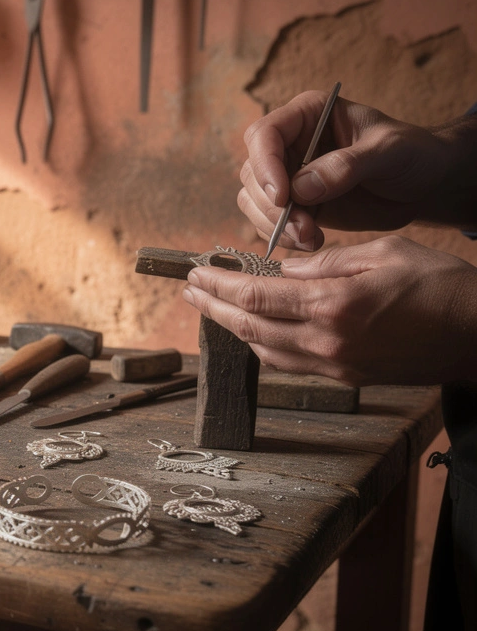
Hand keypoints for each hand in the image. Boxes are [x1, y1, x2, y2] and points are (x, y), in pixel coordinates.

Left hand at [182, 236, 476, 385]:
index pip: (256, 297)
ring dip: (233, 328)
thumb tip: (283, 270)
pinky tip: (253, 330)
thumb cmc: (441, 286)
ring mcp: (336, 365)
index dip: (218, 285)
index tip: (196, 272)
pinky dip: (263, 344)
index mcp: (334, 305)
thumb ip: (326, 262)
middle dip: (212, 308)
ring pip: (265, 349)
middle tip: (189, 290)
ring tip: (212, 307)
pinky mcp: (346, 378)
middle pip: (249, 327)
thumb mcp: (384, 252)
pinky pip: (289, 363)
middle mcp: (327, 342)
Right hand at [239, 91, 470, 251]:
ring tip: (310, 238)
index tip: (283, 196)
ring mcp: (288, 175)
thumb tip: (300, 187)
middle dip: (272, 205)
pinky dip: (283, 237)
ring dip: (275, 225)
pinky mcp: (294, 204)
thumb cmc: (412, 153)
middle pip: (253, 172)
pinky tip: (312, 241)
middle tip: (302, 227)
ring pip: (253, 200)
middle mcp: (290, 143)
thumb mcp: (389, 150)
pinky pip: (268, 222)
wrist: (425, 183)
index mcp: (308, 115)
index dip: (265, 164)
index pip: (264, 134)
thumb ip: (347, 165)